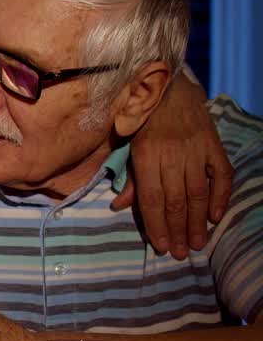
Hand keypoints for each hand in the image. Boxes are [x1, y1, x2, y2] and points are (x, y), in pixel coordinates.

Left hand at [113, 75, 230, 259]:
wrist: (168, 88)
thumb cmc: (144, 121)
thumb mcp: (129, 147)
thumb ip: (129, 178)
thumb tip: (118, 208)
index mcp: (146, 156)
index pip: (151, 198)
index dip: (156, 224)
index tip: (160, 246)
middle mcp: (171, 155)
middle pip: (175, 200)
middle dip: (177, 230)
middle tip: (180, 253)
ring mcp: (195, 150)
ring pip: (198, 192)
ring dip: (198, 221)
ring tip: (197, 243)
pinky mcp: (214, 145)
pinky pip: (221, 175)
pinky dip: (221, 197)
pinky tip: (216, 216)